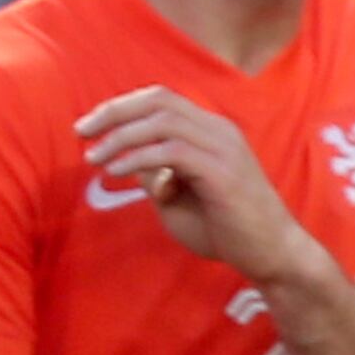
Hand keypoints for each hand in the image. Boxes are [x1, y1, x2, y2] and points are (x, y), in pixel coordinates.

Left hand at [76, 88, 323, 284]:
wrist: (273, 255)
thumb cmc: (229, 231)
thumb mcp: (180, 199)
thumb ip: (157, 177)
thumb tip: (130, 162)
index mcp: (212, 131)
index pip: (161, 100)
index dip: (121, 107)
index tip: (90, 127)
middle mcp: (220, 131)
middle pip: (158, 100)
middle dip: (114, 113)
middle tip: (81, 132)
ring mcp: (224, 149)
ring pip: (162, 121)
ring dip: (121, 136)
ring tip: (95, 158)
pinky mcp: (222, 172)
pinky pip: (171, 152)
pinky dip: (138, 158)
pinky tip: (116, 172)